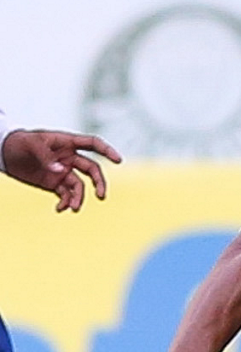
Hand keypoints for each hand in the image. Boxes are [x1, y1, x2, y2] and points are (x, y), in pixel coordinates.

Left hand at [1, 129, 121, 211]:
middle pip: (92, 170)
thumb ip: (46, 158)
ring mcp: (64, 172)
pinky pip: (66, 195)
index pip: (92, 144)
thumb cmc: (18, 142)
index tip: (118, 160)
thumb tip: (62, 172)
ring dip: (79, 198)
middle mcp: (70, 158)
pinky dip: (65, 203)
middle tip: (100, 196)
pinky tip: (60, 209)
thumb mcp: (30, 145)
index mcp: (67, 143)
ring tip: (73, 208)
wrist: (4, 153)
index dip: (107, 151)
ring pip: (80, 187)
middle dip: (98, 183)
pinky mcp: (55, 184)